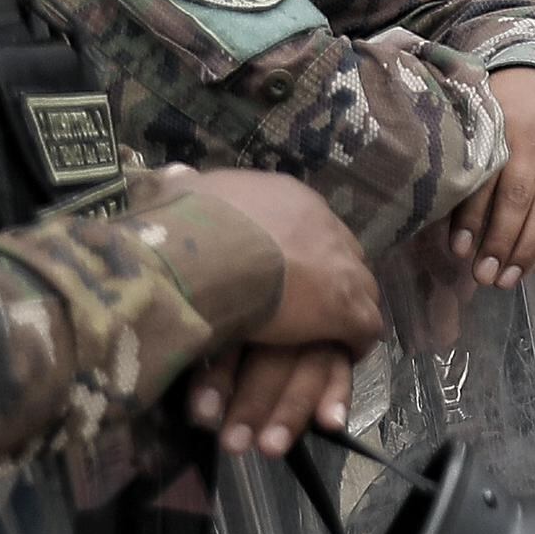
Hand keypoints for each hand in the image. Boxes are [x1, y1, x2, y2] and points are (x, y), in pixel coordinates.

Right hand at [172, 168, 382, 453]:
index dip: (297, 251)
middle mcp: (323, 224)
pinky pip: (362, 328)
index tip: (282, 270)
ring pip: (355, 292)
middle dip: (324, 281)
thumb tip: (172, 176)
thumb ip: (178, 187)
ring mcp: (340, 266)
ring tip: (324, 340)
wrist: (204, 253)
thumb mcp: (176, 194)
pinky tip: (338, 357)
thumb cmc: (184, 227)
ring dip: (338, 316)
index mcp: (286, 197)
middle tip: (307, 307)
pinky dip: (351, 345)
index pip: (305, 226)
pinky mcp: (346, 308)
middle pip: (337, 256)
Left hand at [450, 65, 534, 286]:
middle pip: (519, 201)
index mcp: (501, 127)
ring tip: (507, 280)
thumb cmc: (500, 108)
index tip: (458, 250)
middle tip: (484, 276)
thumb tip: (438, 218)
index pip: (486, 180)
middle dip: (501, 243)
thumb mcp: (477, 121)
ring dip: (526, 252)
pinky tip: (531, 264)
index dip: (471, 218)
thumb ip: (464, 161)